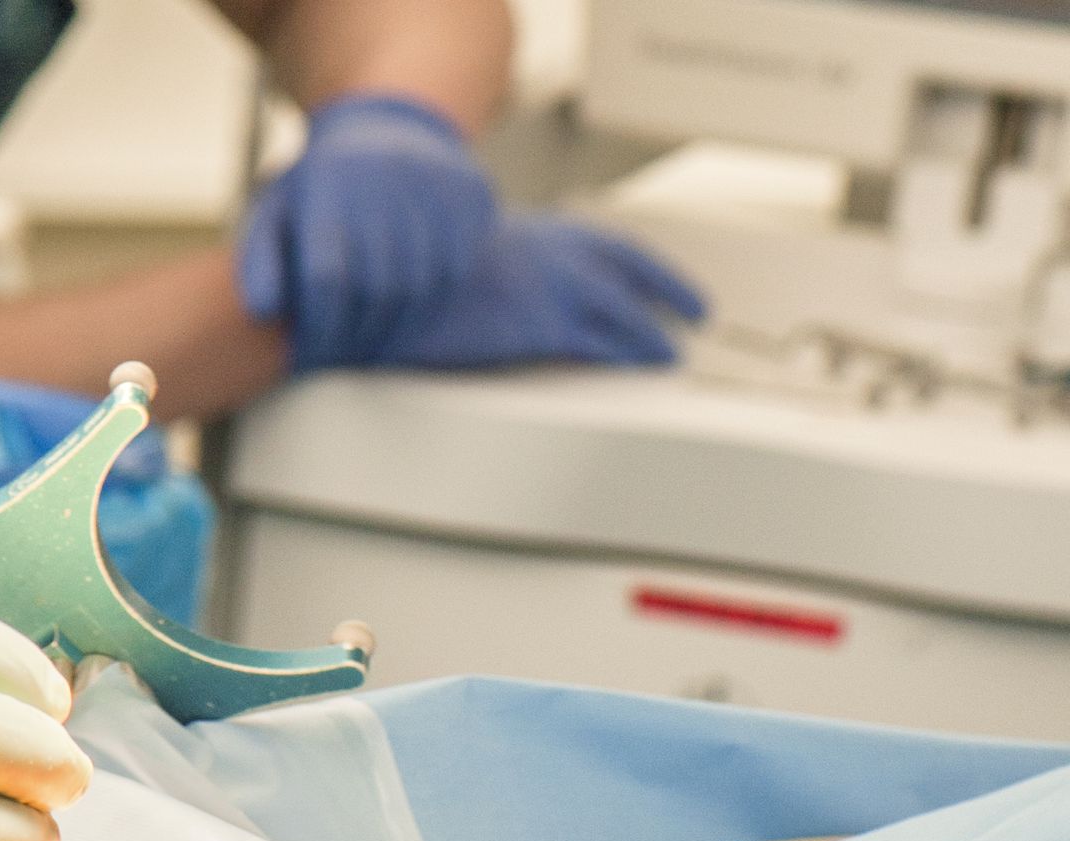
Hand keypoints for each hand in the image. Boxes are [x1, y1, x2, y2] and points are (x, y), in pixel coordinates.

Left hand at [237, 94, 497, 372]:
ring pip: (418, 287)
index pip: (327, 276)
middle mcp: (386, 179)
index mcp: (330, 183)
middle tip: (339, 358)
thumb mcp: (277, 209)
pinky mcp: (470, 197)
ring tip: (367, 348)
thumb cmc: (319, 185)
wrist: (385, 126)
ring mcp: (435, 186)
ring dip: (391, 330)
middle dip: (355, 335)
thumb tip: (261, 311)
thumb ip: (260, 260)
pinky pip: (453, 274)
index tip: (308, 351)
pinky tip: (401, 322)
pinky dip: (427, 308)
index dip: (319, 324)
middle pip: (376, 288)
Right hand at [375, 214, 705, 368]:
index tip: (668, 280)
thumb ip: (500, 261)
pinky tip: (639, 368)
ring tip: (671, 354)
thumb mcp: (464, 249)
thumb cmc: (411, 268)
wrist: (386, 277)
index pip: (610, 243)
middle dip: (670, 291)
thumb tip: (506, 282)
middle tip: (696, 312)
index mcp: (538, 231)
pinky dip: (628, 355)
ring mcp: (549, 287)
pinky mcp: (537, 324)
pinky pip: (601, 343)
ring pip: (625, 310)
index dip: (647, 264)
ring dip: (654, 333)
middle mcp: (553, 251)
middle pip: (632, 271)